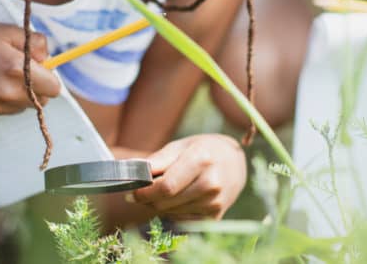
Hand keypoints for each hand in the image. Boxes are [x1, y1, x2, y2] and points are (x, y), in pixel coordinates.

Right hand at [0, 17, 60, 122]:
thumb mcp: (5, 30)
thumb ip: (36, 43)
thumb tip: (47, 59)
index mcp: (18, 71)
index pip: (54, 89)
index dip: (48, 78)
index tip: (38, 70)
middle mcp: (6, 94)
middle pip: (39, 101)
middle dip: (34, 88)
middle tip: (15, 70)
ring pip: (18, 108)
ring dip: (14, 95)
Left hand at [131, 134, 246, 219]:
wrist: (234, 163)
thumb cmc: (202, 150)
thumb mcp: (180, 146)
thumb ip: (157, 161)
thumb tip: (133, 175)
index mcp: (201, 160)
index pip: (166, 186)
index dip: (145, 192)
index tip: (132, 192)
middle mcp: (211, 184)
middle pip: (166, 202)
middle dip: (148, 199)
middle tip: (142, 192)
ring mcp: (214, 203)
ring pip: (171, 213)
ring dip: (159, 206)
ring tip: (163, 191)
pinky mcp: (214, 217)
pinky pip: (181, 221)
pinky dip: (172, 212)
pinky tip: (177, 199)